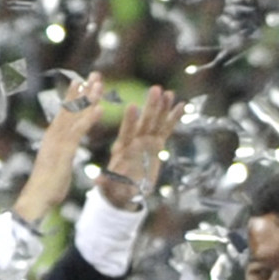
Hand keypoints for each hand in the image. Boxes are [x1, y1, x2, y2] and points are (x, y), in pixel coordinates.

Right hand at [9, 75, 108, 223]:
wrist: (37, 199)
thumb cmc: (47, 187)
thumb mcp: (57, 166)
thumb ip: (60, 155)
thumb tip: (61, 152)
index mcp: (53, 138)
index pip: (65, 113)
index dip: (75, 97)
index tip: (84, 82)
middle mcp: (53, 135)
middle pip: (70, 108)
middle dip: (83, 90)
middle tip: (95, 73)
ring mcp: (57, 141)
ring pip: (74, 115)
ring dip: (88, 98)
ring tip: (100, 83)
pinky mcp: (63, 151)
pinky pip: (79, 132)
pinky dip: (89, 119)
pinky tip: (101, 108)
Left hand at [96, 83, 181, 209]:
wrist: (124, 190)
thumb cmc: (115, 189)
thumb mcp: (110, 187)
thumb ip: (106, 182)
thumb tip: (98, 181)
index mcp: (123, 149)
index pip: (127, 132)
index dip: (130, 120)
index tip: (133, 106)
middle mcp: (135, 142)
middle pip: (144, 122)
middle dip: (150, 106)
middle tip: (155, 90)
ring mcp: (147, 141)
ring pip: (156, 122)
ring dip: (163, 107)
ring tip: (169, 92)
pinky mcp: (157, 145)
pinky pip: (166, 129)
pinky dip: (173, 118)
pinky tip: (180, 105)